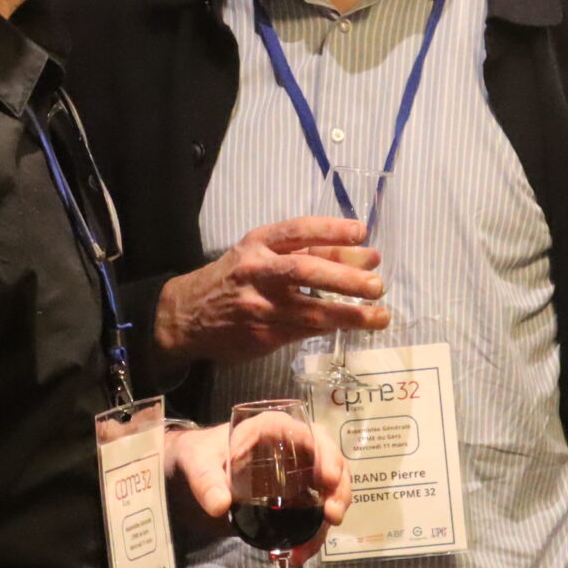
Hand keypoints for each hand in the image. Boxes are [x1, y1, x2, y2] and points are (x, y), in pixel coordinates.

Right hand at [154, 218, 388, 364]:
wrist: (186, 316)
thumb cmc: (233, 279)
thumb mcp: (260, 255)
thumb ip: (306, 253)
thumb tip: (364, 255)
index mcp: (257, 244)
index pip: (298, 231)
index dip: (331, 230)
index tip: (362, 233)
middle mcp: (257, 272)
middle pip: (305, 271)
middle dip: (344, 277)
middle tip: (377, 284)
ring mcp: (259, 307)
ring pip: (310, 310)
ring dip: (349, 314)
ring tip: (380, 316)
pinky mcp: (262, 336)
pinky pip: (304, 331)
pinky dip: (331, 328)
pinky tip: (352, 327)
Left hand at [166, 422, 350, 564]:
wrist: (194, 474)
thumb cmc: (200, 455)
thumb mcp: (197, 462)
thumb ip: (205, 480)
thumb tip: (220, 506)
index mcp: (272, 429)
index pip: (308, 432)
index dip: (325, 453)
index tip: (328, 479)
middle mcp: (293, 447)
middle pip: (330, 460)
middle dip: (339, 488)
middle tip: (332, 515)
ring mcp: (298, 473)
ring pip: (330, 489)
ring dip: (331, 515)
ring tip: (313, 545)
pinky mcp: (296, 497)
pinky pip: (315, 512)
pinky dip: (314, 533)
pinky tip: (300, 553)